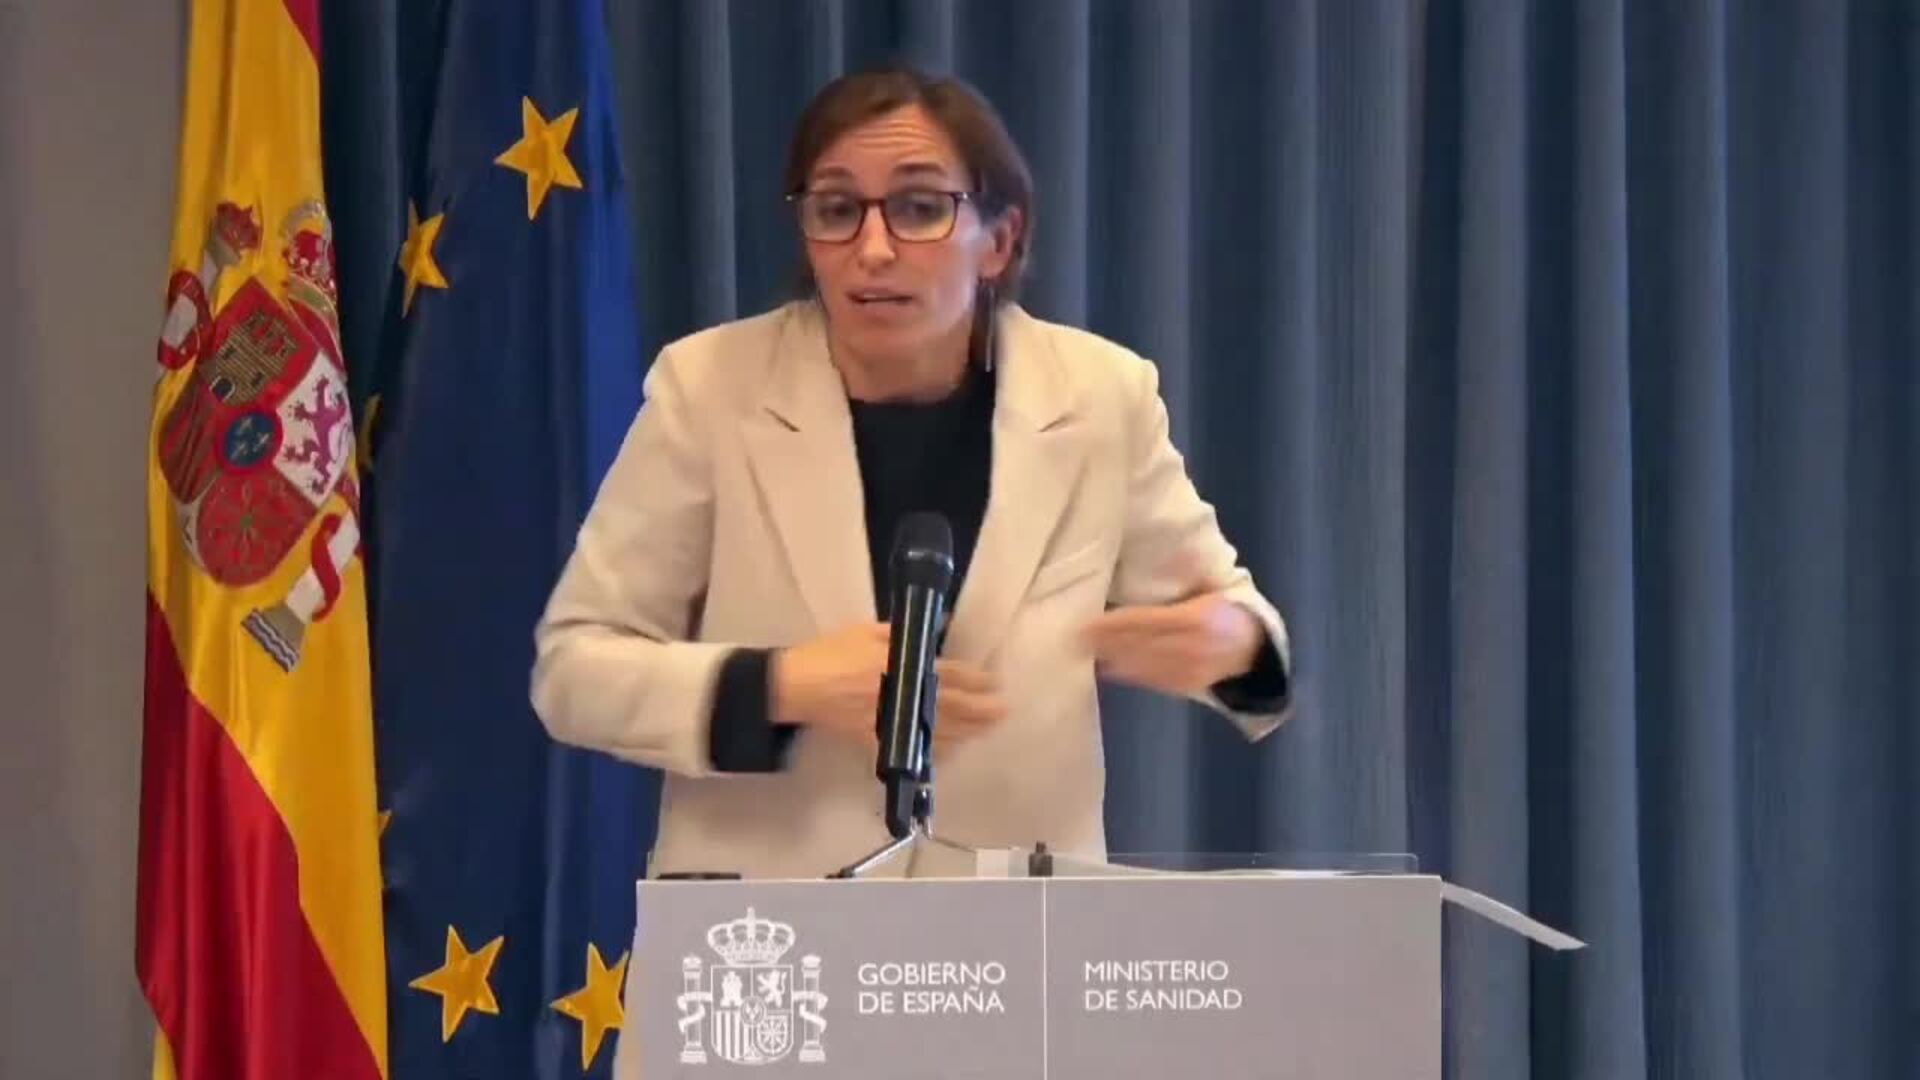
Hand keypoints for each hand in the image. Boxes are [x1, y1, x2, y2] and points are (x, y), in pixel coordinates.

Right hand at [770, 622, 1005, 749]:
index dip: (975, 679)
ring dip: (965, 731)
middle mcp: (898, 694)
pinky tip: (950, 751)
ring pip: (935, 729)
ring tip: (987, 730)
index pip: (947, 673)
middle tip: (1003, 711)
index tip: (995, 681)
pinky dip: (932, 752)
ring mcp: (888, 720)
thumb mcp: (865, 630)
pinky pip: (910, 749)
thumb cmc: (828, 653)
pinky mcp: (874, 739)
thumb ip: (902, 632)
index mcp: (898, 664)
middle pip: (949, 705)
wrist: (795, 685)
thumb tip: (938, 626)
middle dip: (979, 709)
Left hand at [1082, 591, 1263, 696]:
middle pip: (1140, 644)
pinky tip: (1109, 669)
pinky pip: (1153, 680)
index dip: (1115, 622)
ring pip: (1144, 664)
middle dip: (1107, 642)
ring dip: (1112, 659)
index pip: (1146, 621)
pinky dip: (1129, 675)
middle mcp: (1191, 647)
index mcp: (1195, 618)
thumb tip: (1146, 570)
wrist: (1253, 648)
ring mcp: (1189, 670)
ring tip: (1086, 652)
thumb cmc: (1222, 611)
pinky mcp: (1186, 686)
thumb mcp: (1207, 592)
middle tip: (1075, 637)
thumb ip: (1178, 587)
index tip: (1088, 620)